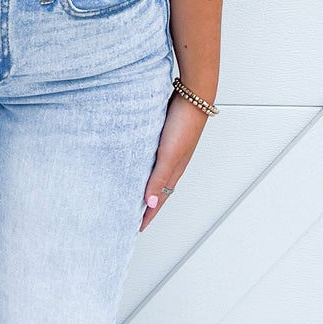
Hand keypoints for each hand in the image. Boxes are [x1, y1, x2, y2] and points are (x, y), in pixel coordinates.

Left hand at [140, 93, 207, 229]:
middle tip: (129, 216)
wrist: (193, 94)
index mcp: (174, 171)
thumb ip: (158, 178)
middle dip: (144, 206)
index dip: (147, 216)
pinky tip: (134, 164)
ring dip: (143, 186)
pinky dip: (142, 167)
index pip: (158, 200)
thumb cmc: (185, 123)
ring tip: (129, 194)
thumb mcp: (169, 155)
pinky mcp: (163, 137)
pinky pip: (150, 158)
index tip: (136, 229)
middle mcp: (172, 163)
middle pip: (156, 190)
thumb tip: (149, 204)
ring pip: (153, 174)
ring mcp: (168, 150)